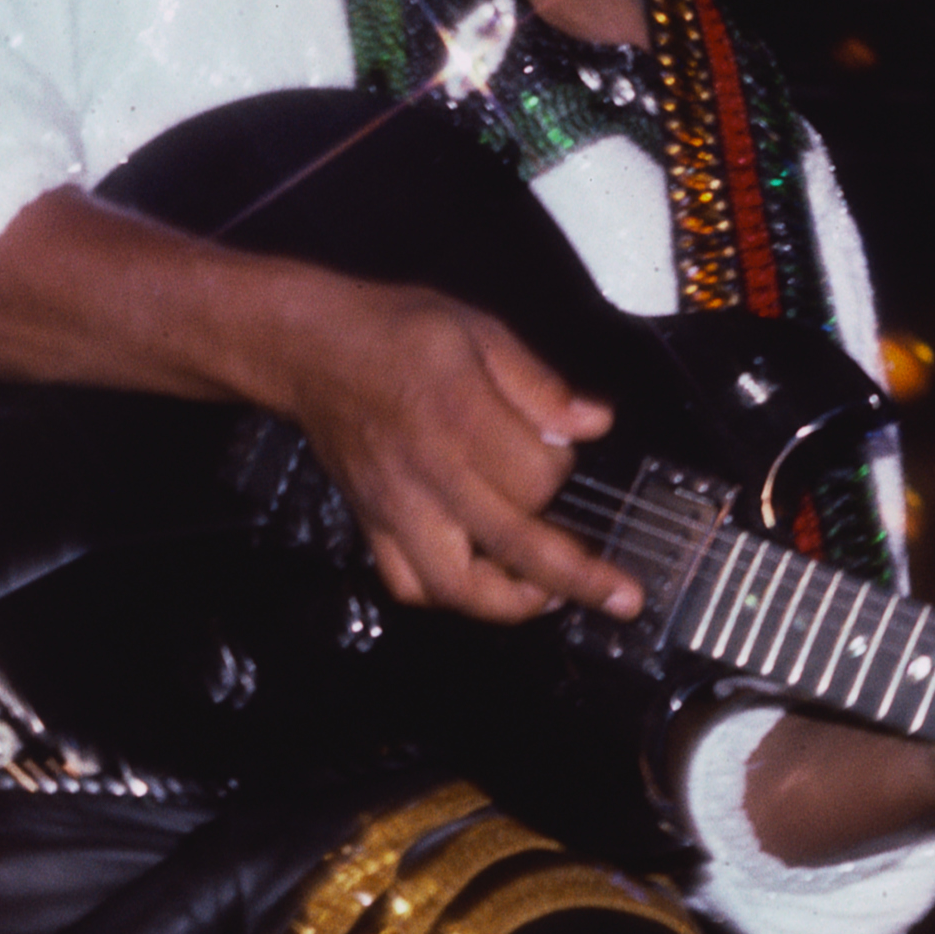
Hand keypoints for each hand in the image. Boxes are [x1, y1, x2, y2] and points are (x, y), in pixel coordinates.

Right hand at [273, 276, 643, 626]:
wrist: (310, 348)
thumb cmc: (398, 332)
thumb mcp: (479, 331)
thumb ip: (539, 383)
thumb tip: (595, 422)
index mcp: (460, 417)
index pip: (537, 477)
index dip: (564, 470)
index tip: (565, 447)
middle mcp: (428, 473)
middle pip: (512, 543)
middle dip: (577, 576)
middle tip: (623, 598)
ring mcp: (396, 507)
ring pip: (456, 585)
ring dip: (512, 603)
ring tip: (554, 598)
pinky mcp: (371, 525)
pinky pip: (409, 584)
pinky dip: (450, 598)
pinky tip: (486, 588)